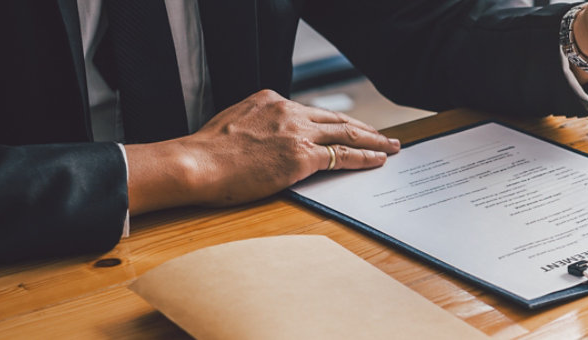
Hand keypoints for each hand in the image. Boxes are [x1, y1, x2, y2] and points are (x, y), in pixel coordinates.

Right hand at [124, 90, 400, 212]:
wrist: (196, 163)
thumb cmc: (206, 152)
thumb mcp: (232, 122)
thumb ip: (256, 124)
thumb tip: (266, 139)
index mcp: (270, 99)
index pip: (311, 112)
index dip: (335, 122)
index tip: (349, 127)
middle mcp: (287, 110)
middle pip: (335, 119)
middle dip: (363, 128)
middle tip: (384, 135)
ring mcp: (296, 133)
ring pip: (345, 134)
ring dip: (372, 141)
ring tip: (391, 146)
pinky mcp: (301, 156)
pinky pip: (341, 156)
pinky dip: (364, 158)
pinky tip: (378, 160)